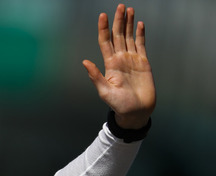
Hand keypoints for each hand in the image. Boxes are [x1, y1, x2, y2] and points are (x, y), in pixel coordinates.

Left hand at [83, 4, 155, 128]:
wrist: (136, 112)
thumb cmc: (119, 105)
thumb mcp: (104, 91)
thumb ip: (95, 76)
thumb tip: (84, 62)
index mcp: (110, 64)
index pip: (105, 42)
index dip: (104, 28)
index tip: (102, 15)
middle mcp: (120, 59)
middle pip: (118, 35)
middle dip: (118, 21)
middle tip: (119, 6)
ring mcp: (132, 60)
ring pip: (129, 37)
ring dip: (128, 24)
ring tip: (128, 10)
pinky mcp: (143, 63)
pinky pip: (141, 45)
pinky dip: (140, 34)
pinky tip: (139, 24)